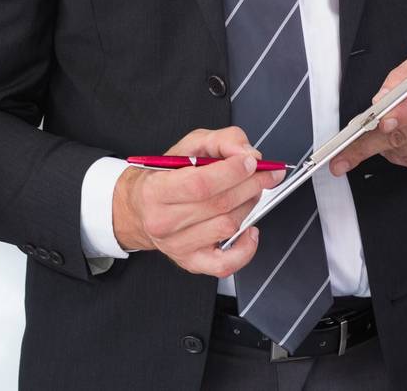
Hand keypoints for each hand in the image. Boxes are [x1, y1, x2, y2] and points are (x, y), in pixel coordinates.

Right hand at [112, 126, 284, 278]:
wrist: (140, 208)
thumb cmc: (164, 176)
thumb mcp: (187, 147)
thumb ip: (219, 141)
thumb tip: (247, 153)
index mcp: (156, 190)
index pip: (200, 184)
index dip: (232, 172)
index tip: (252, 161)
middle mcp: (163, 222)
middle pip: (219, 205)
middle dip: (251, 185)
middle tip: (266, 173)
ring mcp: (177, 246)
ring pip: (227, 227)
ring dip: (249, 206)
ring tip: (250, 193)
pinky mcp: (190, 262)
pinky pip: (225, 264)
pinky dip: (246, 248)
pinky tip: (250, 229)